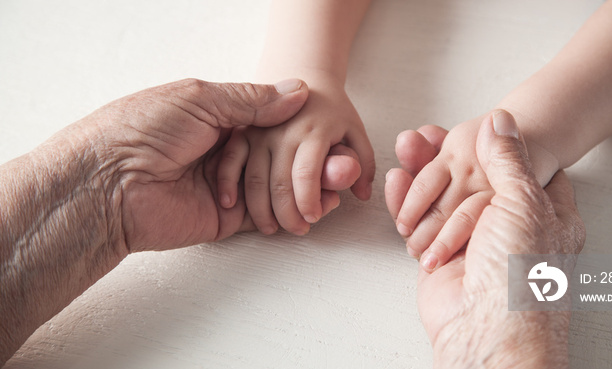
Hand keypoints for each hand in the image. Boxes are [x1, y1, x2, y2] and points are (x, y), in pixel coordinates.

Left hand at [77, 78, 355, 252]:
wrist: (109, 185)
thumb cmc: (143, 130)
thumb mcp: (199, 98)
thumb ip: (251, 99)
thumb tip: (297, 91)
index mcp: (216, 117)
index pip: (270, 122)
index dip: (303, 127)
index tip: (333, 132)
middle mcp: (224, 151)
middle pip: (279, 155)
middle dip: (313, 160)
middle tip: (345, 163)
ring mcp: (226, 185)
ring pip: (277, 184)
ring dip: (309, 185)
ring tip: (340, 182)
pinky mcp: (226, 218)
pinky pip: (265, 213)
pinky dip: (293, 209)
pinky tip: (319, 204)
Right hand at [241, 75, 374, 234]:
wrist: (303, 76)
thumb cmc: (332, 110)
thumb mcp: (355, 130)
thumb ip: (363, 162)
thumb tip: (363, 195)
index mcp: (313, 131)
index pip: (307, 177)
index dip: (309, 204)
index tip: (313, 219)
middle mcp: (283, 130)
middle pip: (279, 184)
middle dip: (287, 215)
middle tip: (297, 229)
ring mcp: (259, 131)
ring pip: (254, 179)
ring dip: (261, 210)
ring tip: (272, 228)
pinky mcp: (241, 131)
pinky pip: (230, 161)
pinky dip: (227, 184)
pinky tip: (231, 205)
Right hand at [387, 110, 584, 367]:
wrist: (488, 329)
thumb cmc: (521, 273)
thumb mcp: (524, 201)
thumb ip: (509, 159)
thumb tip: (501, 120)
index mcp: (546, 214)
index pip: (524, 169)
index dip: (500, 145)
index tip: (480, 123)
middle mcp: (510, 227)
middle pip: (476, 178)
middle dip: (449, 154)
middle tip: (429, 133)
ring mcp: (474, 243)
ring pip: (444, 197)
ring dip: (423, 171)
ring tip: (407, 145)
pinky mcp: (440, 257)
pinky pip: (420, 221)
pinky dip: (405, 200)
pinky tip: (397, 178)